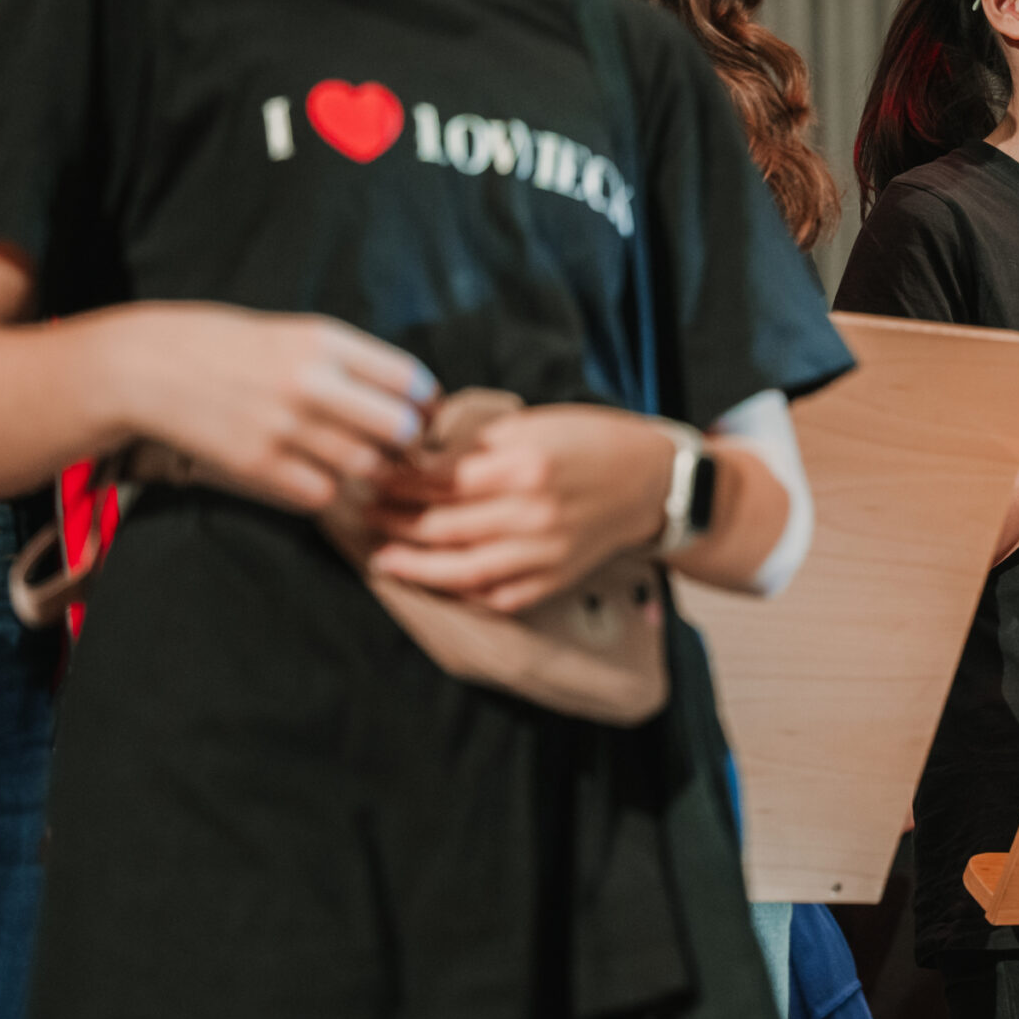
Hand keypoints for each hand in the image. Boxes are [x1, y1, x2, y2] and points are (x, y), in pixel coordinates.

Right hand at [117, 305, 435, 511]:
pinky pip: (321, 492)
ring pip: (366, 466)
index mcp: (324, 340)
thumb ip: (349, 361)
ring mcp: (283, 426)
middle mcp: (309, 381)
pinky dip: (329, 490)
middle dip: (409, 443)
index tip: (425, 415)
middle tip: (402, 449)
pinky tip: (318, 475)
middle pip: (400, 428)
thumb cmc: (230, 348)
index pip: (410, 379)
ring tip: (364, 465)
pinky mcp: (257, 464)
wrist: (147, 366)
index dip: (428, 404)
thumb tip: (411, 398)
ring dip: (373, 471)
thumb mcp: (294, 333)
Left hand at [364, 403, 673, 610]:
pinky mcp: (554, 578)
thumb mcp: (537, 423)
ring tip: (383, 556)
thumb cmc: (594, 442)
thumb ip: (481, 444)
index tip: (372, 475)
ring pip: (461, 570)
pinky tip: (436, 581)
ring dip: (414, 565)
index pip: (441, 479)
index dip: (399, 480)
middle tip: (366, 512)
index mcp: (526, 466)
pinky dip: (461, 592)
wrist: (652, 482)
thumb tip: (422, 457)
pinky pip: (497, 596)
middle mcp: (533, 514)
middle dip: (395, 520)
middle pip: (442, 526)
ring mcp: (544, 553)